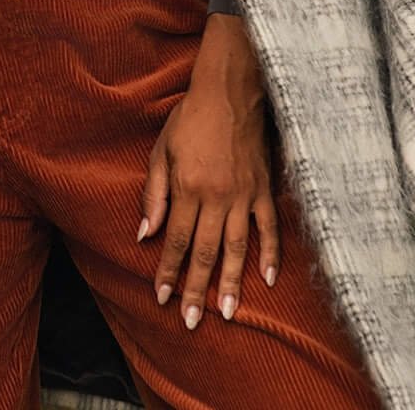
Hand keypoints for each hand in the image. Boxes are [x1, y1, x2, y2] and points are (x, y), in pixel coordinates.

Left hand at [139, 13, 279, 328]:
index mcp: (188, 188)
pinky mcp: (265, 190)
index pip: (175, 240)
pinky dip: (270, 254)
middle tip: (192, 321)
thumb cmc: (191, 119)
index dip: (168, 271)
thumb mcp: (161, 150)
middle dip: (196, 289)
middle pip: (204, 252)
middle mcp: (217, 197)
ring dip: (230, 281)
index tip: (162, 297)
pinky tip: (266, 278)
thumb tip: (145, 234)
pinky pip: (269, 228)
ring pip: (237, 248)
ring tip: (227, 312)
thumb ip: (154, 194)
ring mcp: (245, 195)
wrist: (231, 92)